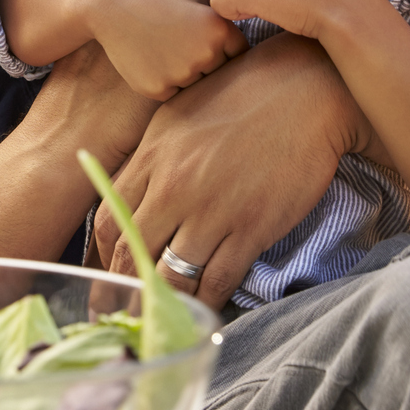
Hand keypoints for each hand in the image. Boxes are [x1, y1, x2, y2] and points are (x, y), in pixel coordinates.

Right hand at [89, 0, 245, 100]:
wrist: (109, 3)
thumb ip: (219, 24)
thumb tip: (243, 49)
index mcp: (218, 29)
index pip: (239, 53)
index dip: (224, 47)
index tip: (205, 38)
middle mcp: (204, 54)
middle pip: (218, 71)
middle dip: (206, 62)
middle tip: (178, 41)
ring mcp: (181, 74)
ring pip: (195, 84)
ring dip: (185, 73)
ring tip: (161, 47)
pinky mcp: (158, 89)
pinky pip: (172, 93)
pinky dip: (164, 81)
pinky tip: (149, 58)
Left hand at [92, 34, 367, 308]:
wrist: (305, 89)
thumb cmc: (242, 94)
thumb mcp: (179, 115)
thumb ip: (151, 157)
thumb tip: (133, 196)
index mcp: (152, 157)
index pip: (109, 222)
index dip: (103, 259)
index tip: (106, 278)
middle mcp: (174, 187)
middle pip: (133, 256)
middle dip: (121, 294)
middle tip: (119, 317)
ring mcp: (212, 210)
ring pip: (172, 276)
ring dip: (163, 304)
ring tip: (159, 321)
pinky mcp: (252, 228)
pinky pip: (218, 279)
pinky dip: (207, 300)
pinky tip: (203, 308)